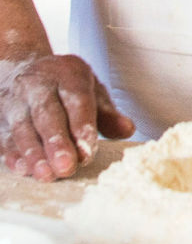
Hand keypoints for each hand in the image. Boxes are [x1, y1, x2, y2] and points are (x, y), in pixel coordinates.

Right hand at [0, 53, 134, 180]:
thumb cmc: (66, 86)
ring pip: (23, 127)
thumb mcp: (91, 90)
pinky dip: (13, 154)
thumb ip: (108, 113)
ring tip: (47, 175)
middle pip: (47, 114)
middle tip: (66, 167)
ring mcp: (16, 100)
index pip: (76, 99)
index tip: (88, 152)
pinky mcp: (0, 116)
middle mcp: (39, 84)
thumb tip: (127, 130)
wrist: (25, 68)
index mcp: (68, 73)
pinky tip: (23, 170)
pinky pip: (4, 136)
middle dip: (57, 142)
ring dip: (34, 154)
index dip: (82, 127)